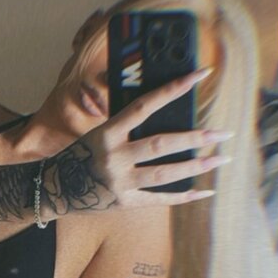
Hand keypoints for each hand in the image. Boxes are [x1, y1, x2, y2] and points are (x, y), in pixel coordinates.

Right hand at [80, 68, 232, 207]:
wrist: (55, 188)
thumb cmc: (82, 154)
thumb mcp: (98, 133)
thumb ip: (126, 125)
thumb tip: (165, 114)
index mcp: (107, 132)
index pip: (145, 105)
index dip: (173, 88)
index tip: (199, 75)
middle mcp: (114, 156)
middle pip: (162, 144)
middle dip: (196, 138)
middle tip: (223, 133)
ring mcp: (120, 181)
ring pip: (165, 173)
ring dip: (196, 166)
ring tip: (220, 159)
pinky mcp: (125, 202)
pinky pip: (160, 199)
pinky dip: (184, 196)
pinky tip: (205, 190)